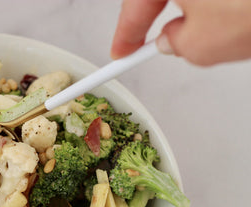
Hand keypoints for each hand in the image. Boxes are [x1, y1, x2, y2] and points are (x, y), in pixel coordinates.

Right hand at [111, 0, 250, 65]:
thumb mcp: (203, 45)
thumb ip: (176, 45)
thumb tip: (174, 40)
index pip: (135, 7)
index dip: (125, 35)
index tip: (121, 52)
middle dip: (158, 15)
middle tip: (158, 42)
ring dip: (196, 7)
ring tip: (217, 28)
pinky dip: (222, 1)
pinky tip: (235, 12)